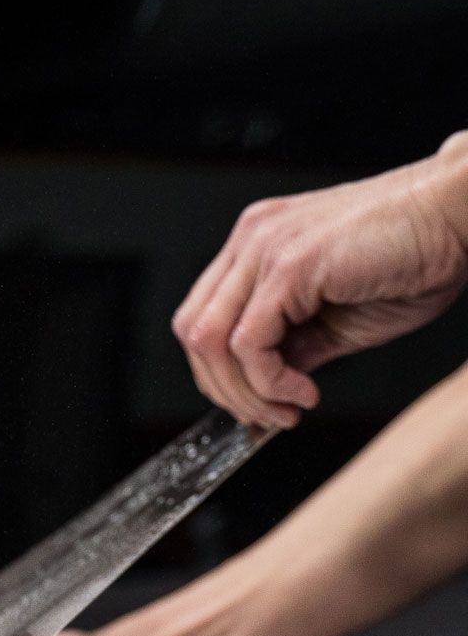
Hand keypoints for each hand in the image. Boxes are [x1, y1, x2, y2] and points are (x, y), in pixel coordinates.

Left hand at [173, 135, 467, 429]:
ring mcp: (265, 248)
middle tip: (270, 418)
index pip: (204, 320)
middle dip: (226, 391)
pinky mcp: (289, 266)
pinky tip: (304, 391)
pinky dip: (269, 382)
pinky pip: (249, 343)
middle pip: (194, 332)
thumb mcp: (339, 321)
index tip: (259, 406)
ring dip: (245, 393)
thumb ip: (294, 349)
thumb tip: (268, 388)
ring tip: (289, 408)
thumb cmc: (413, 259)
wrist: (456, 217)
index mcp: (257, 247)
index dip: (222, 375)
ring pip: (210, 340)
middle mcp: (252, 241)